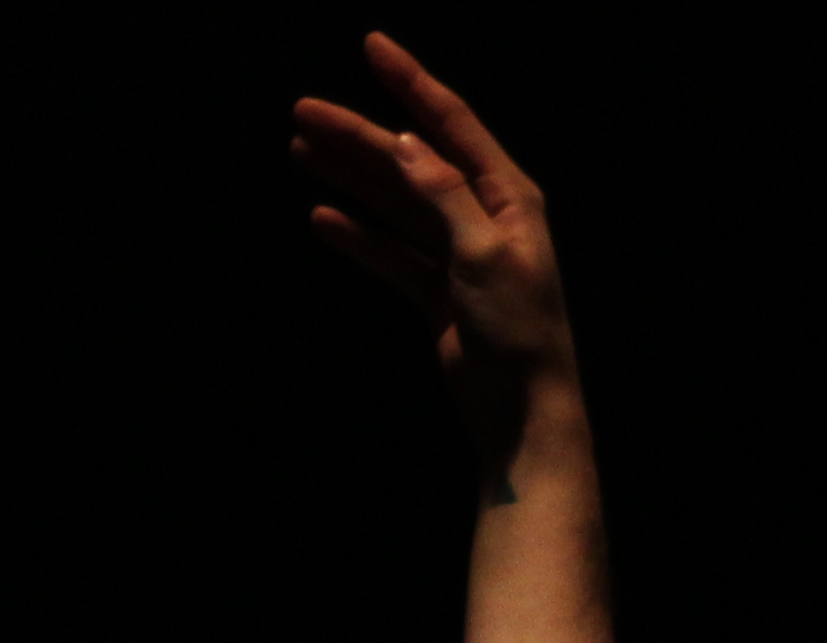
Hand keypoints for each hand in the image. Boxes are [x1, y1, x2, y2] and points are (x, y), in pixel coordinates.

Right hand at [291, 32, 585, 461]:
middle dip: (359, 135)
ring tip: (302, 149)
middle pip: (411, 162)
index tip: (372, 45)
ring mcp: (458, 256)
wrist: (523, 413)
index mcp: (508, 197)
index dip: (411, 82)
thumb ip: (444, 196)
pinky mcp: (438, 294)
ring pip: (395, 204)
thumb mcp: (485, 254)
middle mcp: (484, 218)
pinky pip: (391, 254)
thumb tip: (407, 144)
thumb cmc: (519, 333)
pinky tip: (324, 218)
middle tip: (304, 111)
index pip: (452, 124)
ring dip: (351, 178)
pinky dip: (359, 237)